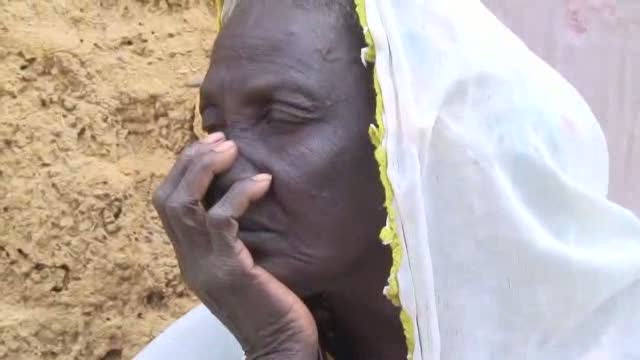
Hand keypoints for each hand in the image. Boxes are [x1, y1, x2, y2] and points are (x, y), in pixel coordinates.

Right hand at [153, 133, 318, 359]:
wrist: (279, 347)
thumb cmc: (271, 304)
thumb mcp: (243, 265)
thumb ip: (231, 237)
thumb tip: (239, 198)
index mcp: (190, 256)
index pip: (168, 203)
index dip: (184, 168)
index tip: (212, 144)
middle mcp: (189, 259)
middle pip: (167, 197)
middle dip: (190, 160)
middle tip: (220, 138)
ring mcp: (205, 265)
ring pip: (183, 204)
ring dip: (205, 169)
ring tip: (231, 148)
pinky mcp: (229, 269)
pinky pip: (220, 220)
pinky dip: (238, 194)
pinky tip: (262, 182)